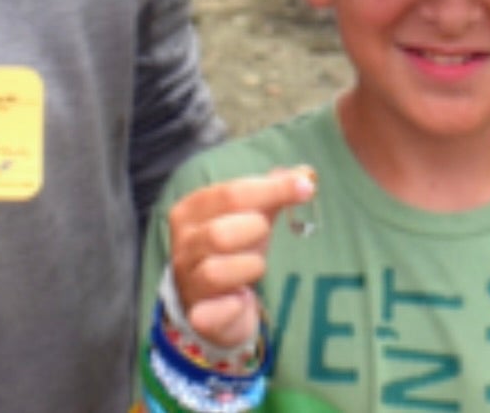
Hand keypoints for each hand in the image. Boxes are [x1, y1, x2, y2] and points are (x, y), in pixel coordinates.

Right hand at [165, 167, 315, 349]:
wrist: (212, 304)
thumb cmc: (232, 250)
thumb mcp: (249, 215)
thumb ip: (273, 192)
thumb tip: (306, 173)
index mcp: (191, 211)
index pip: (230, 193)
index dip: (271, 190)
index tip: (306, 187)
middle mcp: (183, 245)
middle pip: (220, 233)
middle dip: (254, 232)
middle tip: (263, 234)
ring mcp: (187, 281)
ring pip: (217, 272)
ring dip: (250, 267)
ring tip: (255, 266)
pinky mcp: (198, 316)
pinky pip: (215, 312)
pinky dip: (235, 305)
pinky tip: (242, 299)